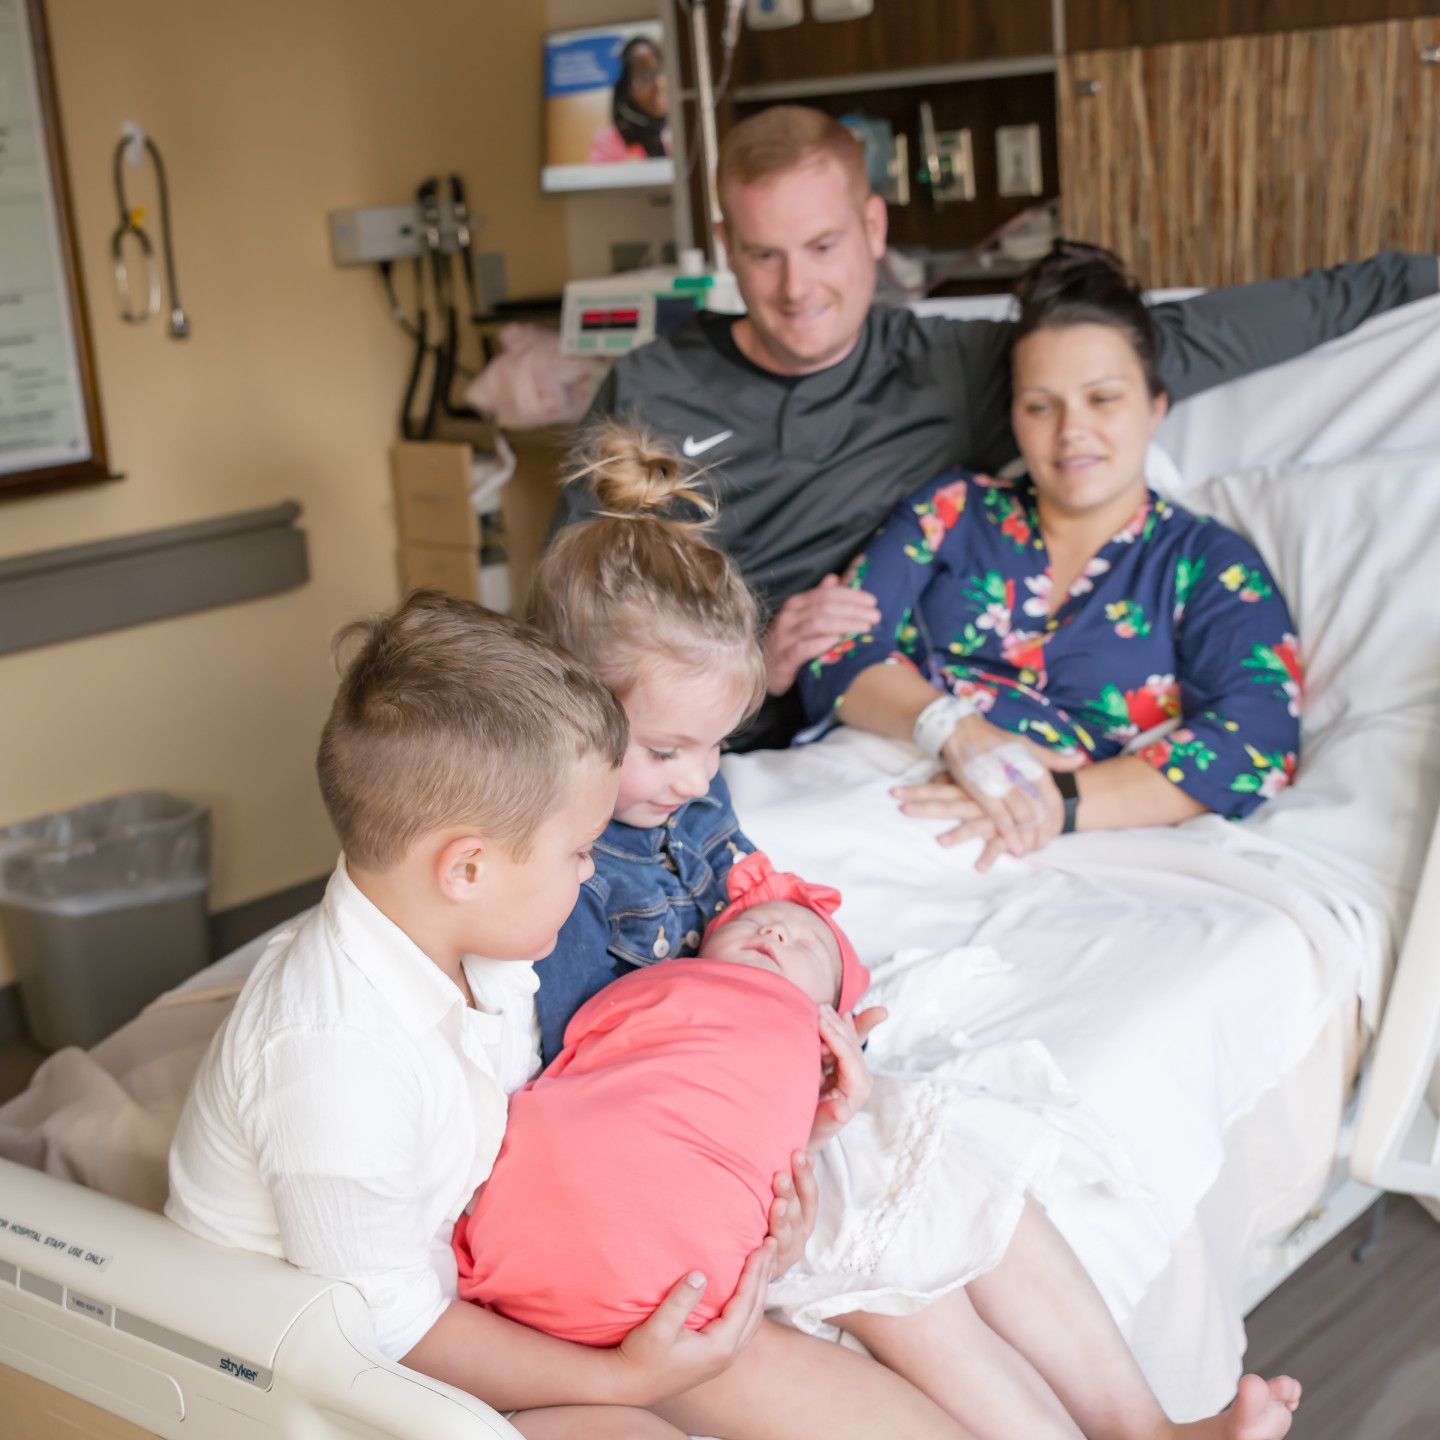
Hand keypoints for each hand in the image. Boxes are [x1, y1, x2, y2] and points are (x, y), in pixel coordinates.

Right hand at [611, 1240, 774, 1405]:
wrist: (629, 1386)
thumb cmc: (641, 1357)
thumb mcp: (658, 1328)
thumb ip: (680, 1301)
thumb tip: (700, 1273)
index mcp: (720, 1346)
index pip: (745, 1302)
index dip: (755, 1272)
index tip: (762, 1246)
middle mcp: (728, 1353)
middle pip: (756, 1308)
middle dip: (764, 1275)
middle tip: (772, 1244)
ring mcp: (723, 1357)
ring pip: (753, 1318)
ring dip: (759, 1288)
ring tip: (765, 1261)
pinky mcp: (715, 1355)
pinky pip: (743, 1324)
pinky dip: (750, 1301)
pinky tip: (747, 1289)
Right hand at [764, 574, 880, 694]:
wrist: (764, 670)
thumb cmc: (787, 643)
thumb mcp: (801, 619)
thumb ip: (818, 599)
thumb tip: (834, 579)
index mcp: (795, 605)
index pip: (826, 594)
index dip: (851, 596)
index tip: (872, 601)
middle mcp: (789, 617)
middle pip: (825, 607)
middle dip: (853, 610)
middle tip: (875, 616)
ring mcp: (784, 638)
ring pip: (817, 624)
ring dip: (844, 624)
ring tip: (865, 627)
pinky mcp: (783, 659)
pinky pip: (802, 648)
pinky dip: (820, 643)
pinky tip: (837, 641)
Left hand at [766, 1150, 817, 1272]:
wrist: (754, 1260)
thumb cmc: (768, 1213)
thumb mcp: (783, 1192)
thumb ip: (797, 1169)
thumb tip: (814, 1139)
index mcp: (805, 1215)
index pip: (809, 1193)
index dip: (805, 1175)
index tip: (797, 1154)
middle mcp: (799, 1234)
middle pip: (797, 1213)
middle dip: (790, 1193)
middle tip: (779, 1176)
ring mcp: (785, 1253)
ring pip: (786, 1236)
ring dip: (782, 1220)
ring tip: (776, 1205)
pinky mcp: (770, 1270)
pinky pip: (771, 1262)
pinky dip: (770, 1253)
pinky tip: (765, 1242)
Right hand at [807, 1004, 883, 1149]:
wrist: (809, 1134)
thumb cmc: (811, 1130)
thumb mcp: (817, 1127)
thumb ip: (830, 1118)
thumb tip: (842, 1112)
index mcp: (858, 1089)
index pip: (850, 1057)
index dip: (835, 1038)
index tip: (819, 1022)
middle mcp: (860, 1077)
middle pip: (851, 1044)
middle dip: (835, 1025)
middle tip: (817, 1008)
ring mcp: (853, 1070)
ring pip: (848, 1040)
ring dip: (835, 1022)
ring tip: (820, 1007)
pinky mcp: (844, 1066)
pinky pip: (846, 1042)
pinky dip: (843, 1026)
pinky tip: (843, 1013)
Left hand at [889, 776, 1010, 869]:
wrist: (1041, 800)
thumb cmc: (1004, 792)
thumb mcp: (979, 785)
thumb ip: (956, 781)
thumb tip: (933, 778)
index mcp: (969, 791)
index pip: (938, 789)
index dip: (917, 791)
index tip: (893, 792)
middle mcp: (978, 803)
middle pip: (948, 805)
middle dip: (925, 807)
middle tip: (902, 810)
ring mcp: (993, 819)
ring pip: (973, 826)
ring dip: (958, 835)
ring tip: (940, 842)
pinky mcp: (1009, 835)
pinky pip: (998, 846)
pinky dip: (990, 856)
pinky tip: (979, 868)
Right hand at [935, 716, 1081, 864]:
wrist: (961, 731)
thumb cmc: (995, 740)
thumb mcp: (1027, 746)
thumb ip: (1052, 758)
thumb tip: (1080, 760)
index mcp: (1034, 765)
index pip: (1053, 799)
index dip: (1056, 820)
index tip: (1054, 834)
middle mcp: (1021, 774)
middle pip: (1040, 812)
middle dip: (1041, 834)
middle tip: (1039, 847)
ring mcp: (1001, 782)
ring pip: (1022, 817)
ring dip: (1027, 838)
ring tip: (1027, 850)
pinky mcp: (981, 789)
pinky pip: (999, 816)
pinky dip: (1008, 833)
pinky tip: (1012, 845)